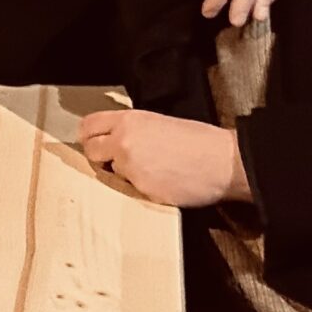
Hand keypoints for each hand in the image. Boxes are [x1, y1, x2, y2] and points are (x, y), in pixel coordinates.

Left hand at [77, 108, 249, 206]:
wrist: (223, 162)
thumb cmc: (199, 140)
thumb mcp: (159, 122)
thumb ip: (132, 129)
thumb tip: (115, 137)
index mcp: (128, 121)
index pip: (88, 126)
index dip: (88, 135)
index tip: (92, 140)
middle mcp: (123, 143)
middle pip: (91, 151)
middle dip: (100, 156)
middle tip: (115, 159)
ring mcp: (130, 169)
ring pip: (113, 173)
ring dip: (124, 173)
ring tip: (151, 169)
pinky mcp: (141, 191)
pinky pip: (131, 190)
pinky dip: (142, 187)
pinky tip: (162, 181)